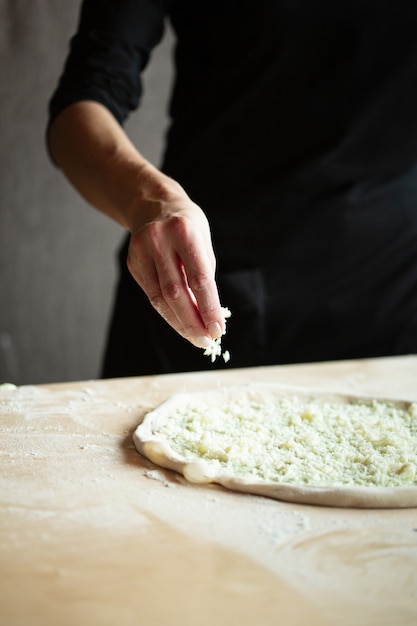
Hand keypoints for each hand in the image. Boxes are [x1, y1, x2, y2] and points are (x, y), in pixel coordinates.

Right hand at [127, 188, 224, 347]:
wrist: (152, 205)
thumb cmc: (187, 228)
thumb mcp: (203, 243)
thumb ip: (204, 277)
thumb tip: (208, 317)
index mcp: (184, 232)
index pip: (199, 279)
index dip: (209, 308)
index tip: (218, 330)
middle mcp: (159, 240)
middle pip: (176, 292)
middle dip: (193, 322)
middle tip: (206, 341)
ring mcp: (141, 251)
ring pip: (159, 298)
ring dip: (179, 323)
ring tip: (196, 338)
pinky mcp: (132, 262)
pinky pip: (151, 294)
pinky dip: (167, 312)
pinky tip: (180, 323)